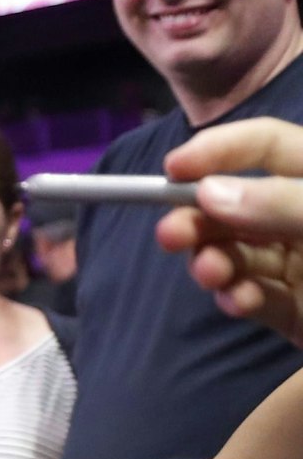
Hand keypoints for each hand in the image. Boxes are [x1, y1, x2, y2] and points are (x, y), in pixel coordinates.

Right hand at [157, 117, 302, 347]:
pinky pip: (255, 298)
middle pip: (237, 205)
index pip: (266, 146)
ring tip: (209, 275)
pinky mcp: (296, 312)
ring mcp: (300, 264)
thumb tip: (207, 193)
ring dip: (213, 261)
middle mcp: (302, 218)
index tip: (173, 169)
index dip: (219, 150)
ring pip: (238, 253)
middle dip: (198, 218)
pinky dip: (238, 298)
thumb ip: (280, 203)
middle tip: (169, 236)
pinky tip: (237, 301)